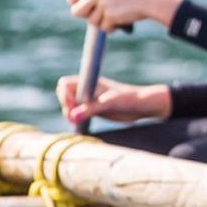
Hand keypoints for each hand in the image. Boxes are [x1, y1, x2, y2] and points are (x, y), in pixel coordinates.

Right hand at [55, 75, 170, 124]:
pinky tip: (81, 124)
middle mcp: (87, 90)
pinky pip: (77, 113)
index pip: (64, 84)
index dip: (64, 95)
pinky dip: (76, 119)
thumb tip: (72, 116)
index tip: (71, 106)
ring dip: (70, 114)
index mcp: (89, 82)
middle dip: (65, 106)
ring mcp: (89, 100)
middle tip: (73, 117)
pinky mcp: (93, 110)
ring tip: (77, 122)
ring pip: (69, 106)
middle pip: (64, 95)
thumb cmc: (129, 99)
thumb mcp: (109, 103)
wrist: (142, 106)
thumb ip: (91, 108)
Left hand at [68, 0, 181, 30]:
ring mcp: (103, 3)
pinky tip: (122, 19)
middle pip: (76, 11)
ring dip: (103, 22)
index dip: (77, 5)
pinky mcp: (110, 14)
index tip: (86, 9)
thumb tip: (71, 2)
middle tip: (99, 15)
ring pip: (91, 22)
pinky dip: (112, 27)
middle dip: (86, 16)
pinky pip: (104, 28)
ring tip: (116, 14)